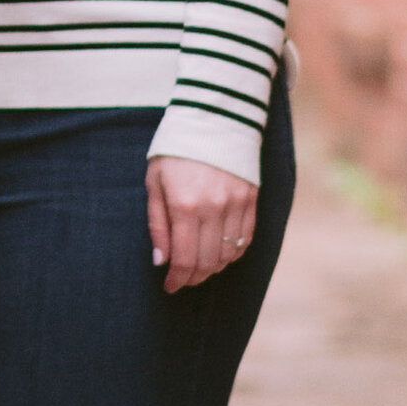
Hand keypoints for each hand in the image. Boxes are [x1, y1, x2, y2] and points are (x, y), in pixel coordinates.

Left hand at [147, 155, 257, 293]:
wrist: (212, 119)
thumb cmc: (174, 150)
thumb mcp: (154, 182)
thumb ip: (157, 224)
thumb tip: (161, 261)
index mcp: (185, 205)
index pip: (185, 258)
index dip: (177, 279)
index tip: (169, 286)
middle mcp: (214, 208)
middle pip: (208, 262)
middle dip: (194, 277)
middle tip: (182, 280)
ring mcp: (236, 205)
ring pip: (229, 255)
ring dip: (213, 268)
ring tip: (199, 267)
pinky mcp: (251, 200)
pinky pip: (246, 239)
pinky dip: (233, 253)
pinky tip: (220, 254)